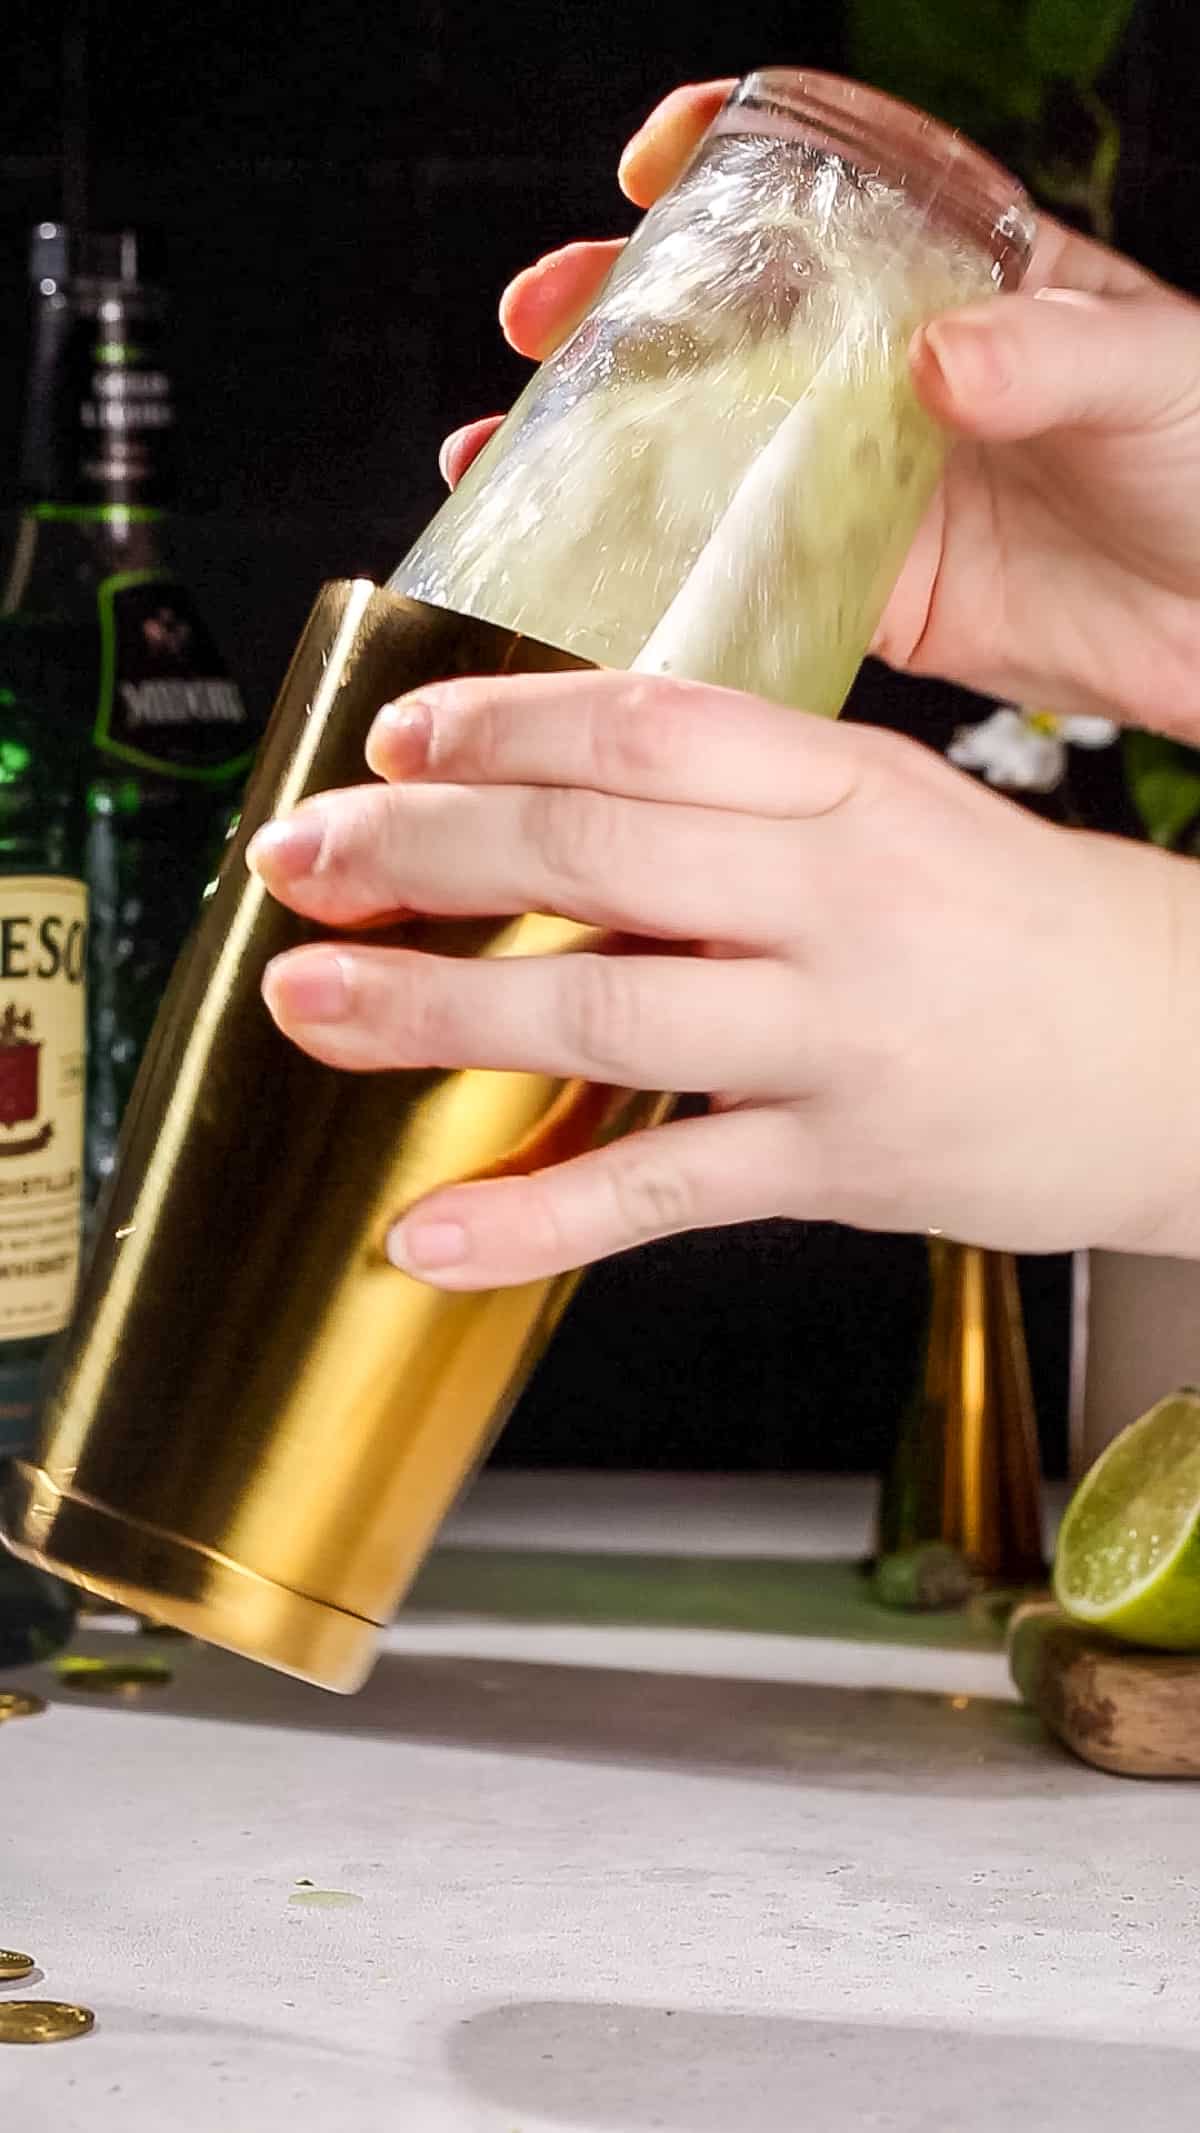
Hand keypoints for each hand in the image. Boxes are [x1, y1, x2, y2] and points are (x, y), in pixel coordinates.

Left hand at [249, 673, 1199, 1285]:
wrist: (1191, 1059)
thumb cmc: (1029, 934)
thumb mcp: (906, 819)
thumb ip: (748, 807)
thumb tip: (558, 805)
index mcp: (853, 784)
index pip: (645, 727)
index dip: (498, 728)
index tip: (392, 743)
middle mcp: (843, 895)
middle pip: (590, 856)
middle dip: (420, 856)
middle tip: (300, 863)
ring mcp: (843, 1035)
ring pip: (603, 1015)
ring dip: (433, 1014)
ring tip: (310, 1008)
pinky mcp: (845, 1162)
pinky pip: (664, 1190)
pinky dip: (535, 1221)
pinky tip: (430, 1234)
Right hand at [443, 81, 1199, 740]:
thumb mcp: (1155, 372)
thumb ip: (1047, 356)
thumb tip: (939, 361)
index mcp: (963, 275)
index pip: (831, 182)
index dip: (732, 156)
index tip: (655, 163)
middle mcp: (895, 371)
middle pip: (733, 314)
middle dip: (621, 307)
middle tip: (542, 316)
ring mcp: (870, 480)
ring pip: (714, 445)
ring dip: (605, 444)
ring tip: (505, 450)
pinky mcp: (868, 588)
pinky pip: (749, 570)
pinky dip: (663, 567)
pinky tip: (583, 568)